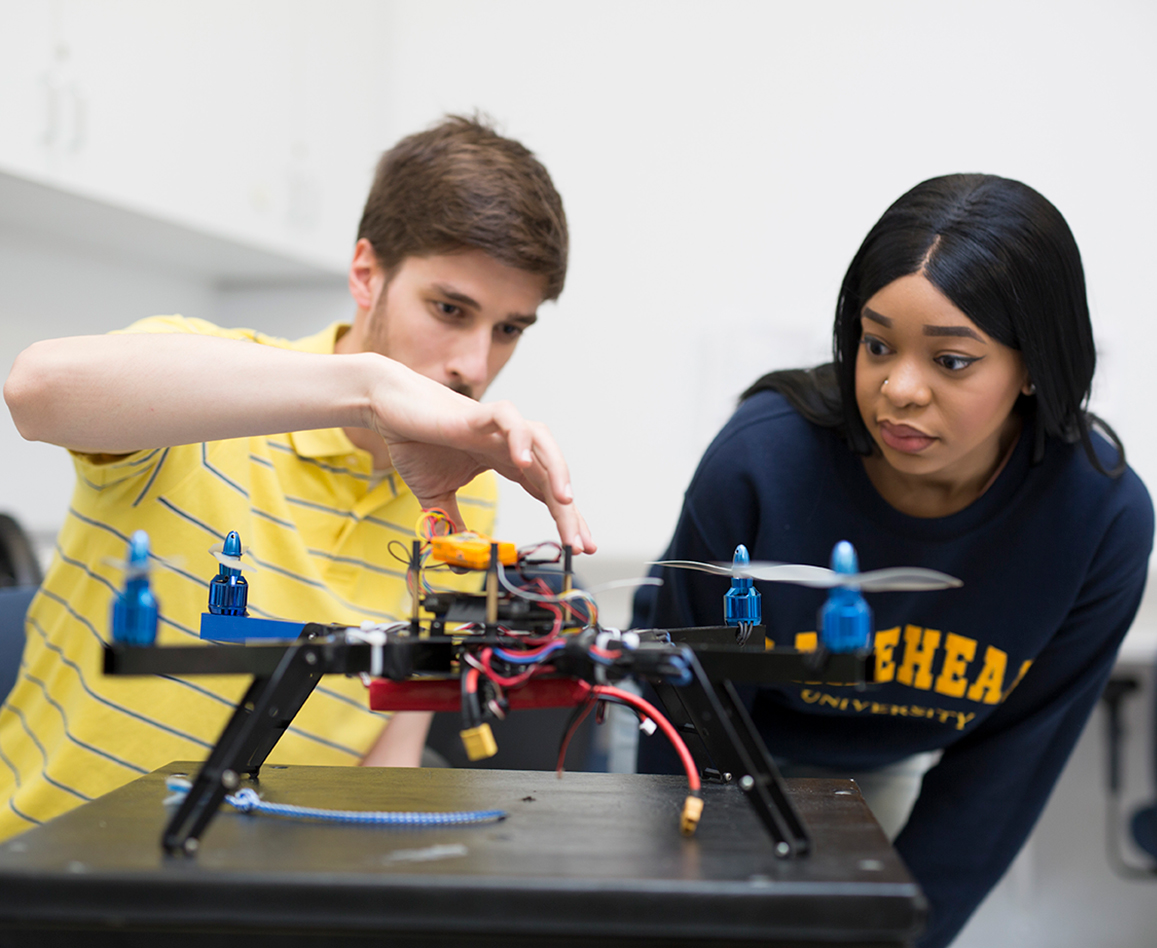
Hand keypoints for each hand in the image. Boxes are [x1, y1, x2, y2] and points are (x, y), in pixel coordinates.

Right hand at [368, 365, 594, 552]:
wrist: (388, 411)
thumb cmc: (415, 444)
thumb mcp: (435, 497)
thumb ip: (450, 524)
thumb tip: (458, 556)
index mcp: (505, 462)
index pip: (544, 492)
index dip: (564, 518)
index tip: (579, 546)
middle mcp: (509, 444)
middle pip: (551, 476)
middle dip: (568, 510)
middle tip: (579, 541)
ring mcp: (497, 427)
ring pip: (542, 442)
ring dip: (558, 471)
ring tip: (565, 501)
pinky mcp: (479, 413)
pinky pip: (509, 418)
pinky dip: (520, 437)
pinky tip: (522, 462)